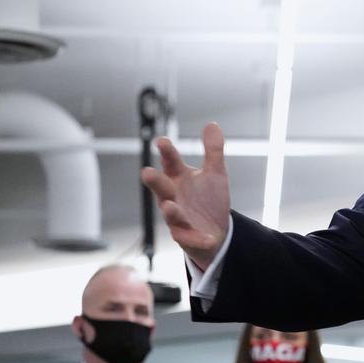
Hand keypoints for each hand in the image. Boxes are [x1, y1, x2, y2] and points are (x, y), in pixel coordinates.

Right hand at [140, 122, 230, 270]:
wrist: (217, 231)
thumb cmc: (209, 200)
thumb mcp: (215, 173)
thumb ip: (213, 150)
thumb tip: (212, 123)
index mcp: (179, 179)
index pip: (171, 163)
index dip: (167, 153)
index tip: (162, 141)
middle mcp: (174, 197)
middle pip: (162, 188)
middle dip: (155, 181)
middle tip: (147, 172)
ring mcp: (178, 218)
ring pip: (170, 214)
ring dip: (170, 210)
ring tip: (169, 206)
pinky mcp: (187, 237)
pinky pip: (190, 238)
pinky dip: (198, 238)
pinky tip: (209, 237)